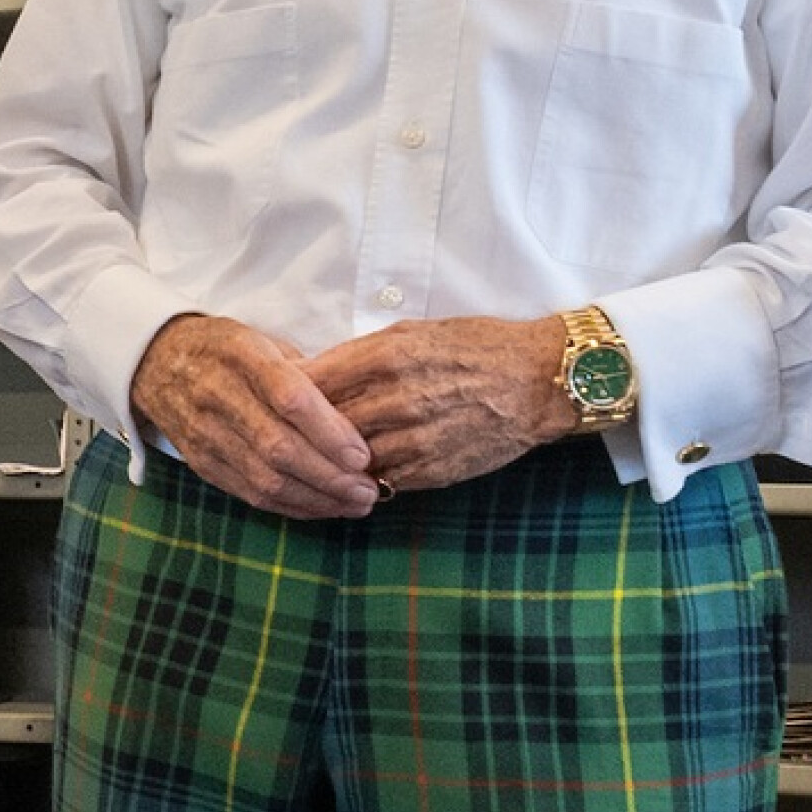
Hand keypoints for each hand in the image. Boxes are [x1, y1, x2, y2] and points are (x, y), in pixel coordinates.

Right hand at [130, 314, 378, 518]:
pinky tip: (322, 506)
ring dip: (317, 498)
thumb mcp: (263, 340)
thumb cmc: (225, 349)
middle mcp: (218, 396)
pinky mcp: (201, 462)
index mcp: (241, 354)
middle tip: (370, 489)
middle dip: (331, 476)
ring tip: (355, 503)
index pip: (290, 398)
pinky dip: (291, 505)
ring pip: (266, 479)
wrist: (154, 362)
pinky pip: (250, 493)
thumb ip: (305, 373)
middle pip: (279, 448)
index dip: (329, 431)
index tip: (363, 455)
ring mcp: (206, 434)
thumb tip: (355, 417)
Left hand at [303, 316, 575, 491]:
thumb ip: (361, 354)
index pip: (311, 382)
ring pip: (344, 459)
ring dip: (328, 458)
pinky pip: (378, 479)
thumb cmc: (476, 348)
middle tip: (283, 431)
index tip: (271, 396)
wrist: (539, 383)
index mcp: (389, 356)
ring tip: (316, 453)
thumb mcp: (414, 332)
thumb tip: (311, 373)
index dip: (284, 392)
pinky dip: (362, 475)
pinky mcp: (430, 470)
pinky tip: (356, 468)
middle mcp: (398, 399)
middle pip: (321, 425)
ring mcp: (414, 439)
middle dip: (299, 429)